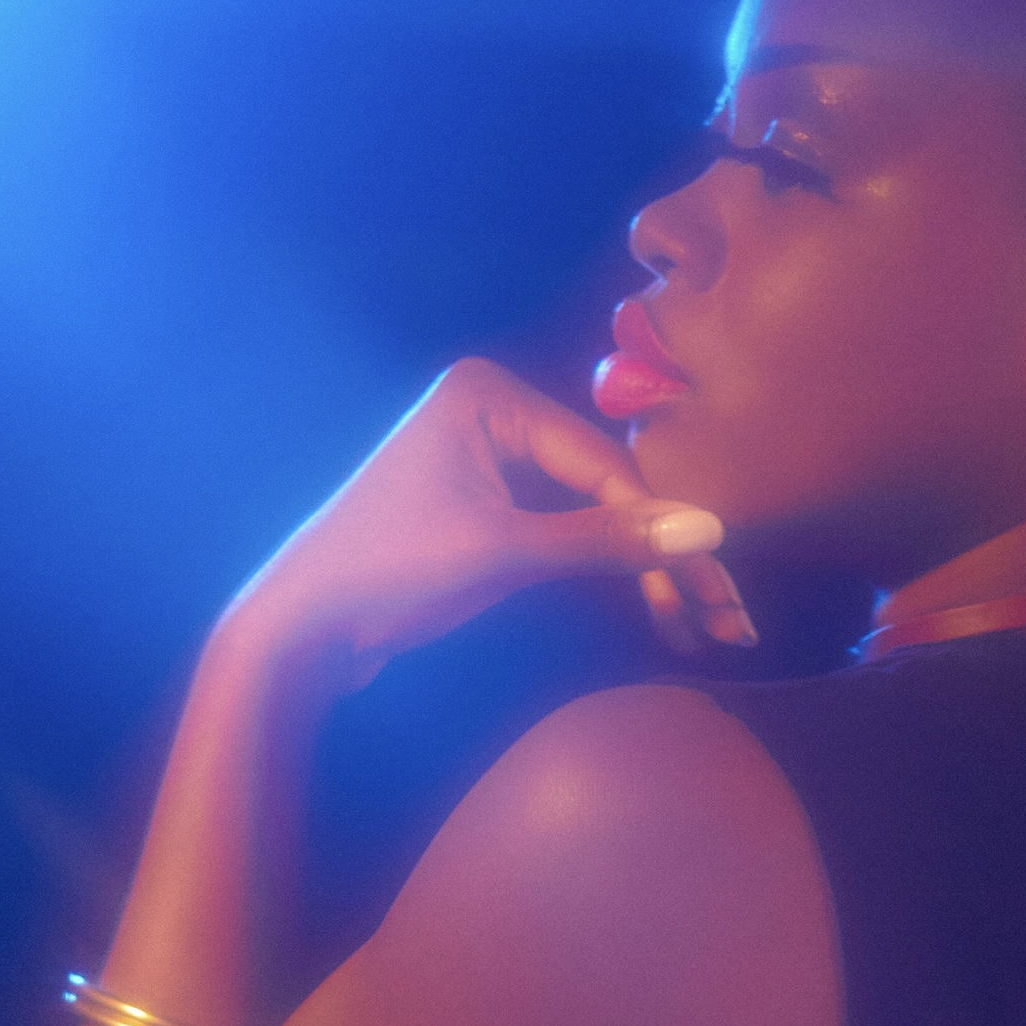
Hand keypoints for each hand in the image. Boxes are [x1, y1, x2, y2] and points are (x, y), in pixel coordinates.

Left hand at [218, 358, 754, 685]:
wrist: (296, 630)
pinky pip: (569, 534)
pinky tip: (659, 612)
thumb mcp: (502, 552)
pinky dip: (608, 574)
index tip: (720, 591)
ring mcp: (492, 461)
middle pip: (608, 489)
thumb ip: (606, 541)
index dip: (664, 532)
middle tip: (728, 621)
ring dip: (649, 573)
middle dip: (666, 560)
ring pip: (597, 516)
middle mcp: (495, 413)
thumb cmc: (384, 571)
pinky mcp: (489, 508)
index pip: (603, 464)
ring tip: (709, 629)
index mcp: (489, 395)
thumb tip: (711, 532)